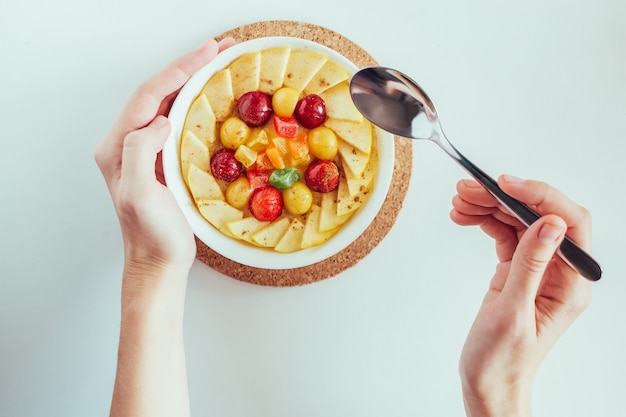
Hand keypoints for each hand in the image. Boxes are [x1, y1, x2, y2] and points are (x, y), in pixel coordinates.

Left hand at [97, 38, 236, 416]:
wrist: (158, 263)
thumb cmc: (152, 237)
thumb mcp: (141, 197)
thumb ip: (141, 153)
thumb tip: (162, 120)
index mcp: (118, 147)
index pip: (148, 96)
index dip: (179, 71)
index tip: (208, 53)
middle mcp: (128, 143)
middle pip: (159, 93)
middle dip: (189, 67)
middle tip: (221, 50)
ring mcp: (146, 150)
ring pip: (169, 103)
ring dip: (194, 81)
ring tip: (220, 64)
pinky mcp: (163, 158)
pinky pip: (179, 121)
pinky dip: (197, 103)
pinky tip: (214, 97)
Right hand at [450, 175, 591, 416]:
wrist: (488, 380)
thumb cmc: (502, 359)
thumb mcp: (512, 312)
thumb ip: (531, 265)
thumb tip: (550, 224)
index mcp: (569, 284)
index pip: (567, 223)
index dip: (539, 196)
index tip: (505, 184)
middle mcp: (558, 272)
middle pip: (537, 216)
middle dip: (503, 197)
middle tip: (467, 190)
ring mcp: (537, 270)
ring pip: (518, 222)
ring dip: (489, 206)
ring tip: (459, 202)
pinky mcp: (517, 271)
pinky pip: (505, 235)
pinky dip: (485, 222)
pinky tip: (466, 217)